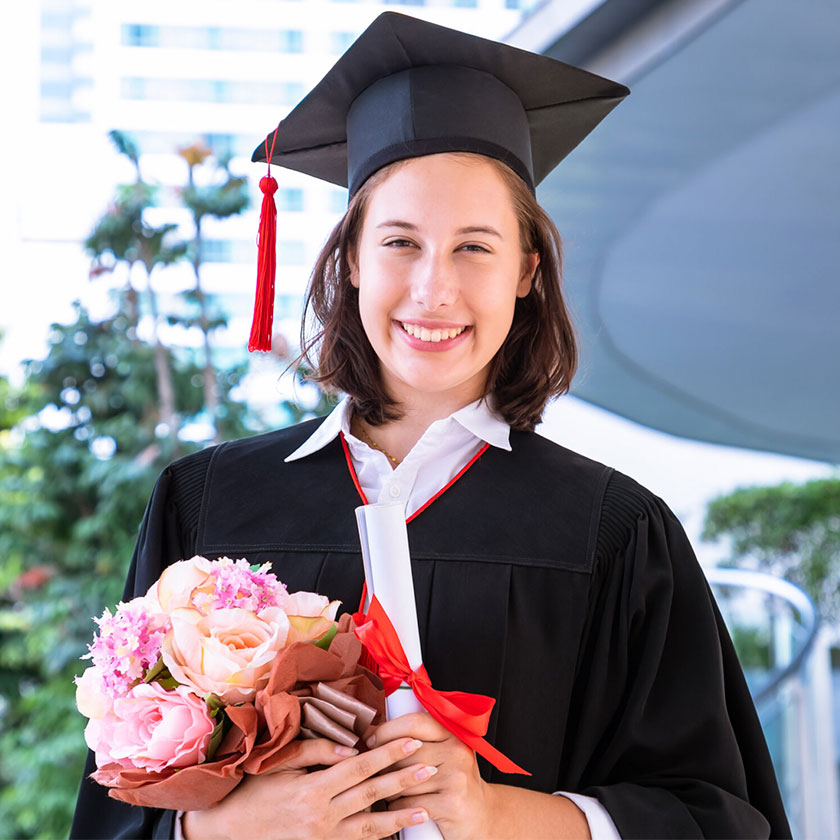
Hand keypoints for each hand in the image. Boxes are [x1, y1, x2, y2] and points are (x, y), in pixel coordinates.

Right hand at [182, 736, 432, 839]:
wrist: (225, 833)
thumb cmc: (252, 791)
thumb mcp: (281, 763)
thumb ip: (318, 750)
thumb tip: (352, 748)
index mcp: (314, 789)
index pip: (361, 766)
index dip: (389, 753)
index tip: (412, 741)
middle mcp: (322, 817)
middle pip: (372, 794)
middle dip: (404, 780)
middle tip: (431, 768)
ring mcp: (323, 839)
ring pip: (370, 827)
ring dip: (400, 817)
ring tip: (425, 808)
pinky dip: (376, 838)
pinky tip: (395, 833)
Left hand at [367, 712, 492, 839]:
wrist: (481, 816)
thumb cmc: (453, 781)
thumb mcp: (443, 752)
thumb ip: (416, 739)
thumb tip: (370, 732)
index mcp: (453, 733)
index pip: (413, 722)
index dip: (387, 730)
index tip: (372, 741)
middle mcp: (457, 750)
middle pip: (404, 752)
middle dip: (384, 765)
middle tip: (378, 773)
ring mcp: (456, 776)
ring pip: (403, 780)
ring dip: (389, 789)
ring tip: (390, 792)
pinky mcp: (452, 803)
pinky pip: (408, 803)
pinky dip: (397, 808)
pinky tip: (400, 808)